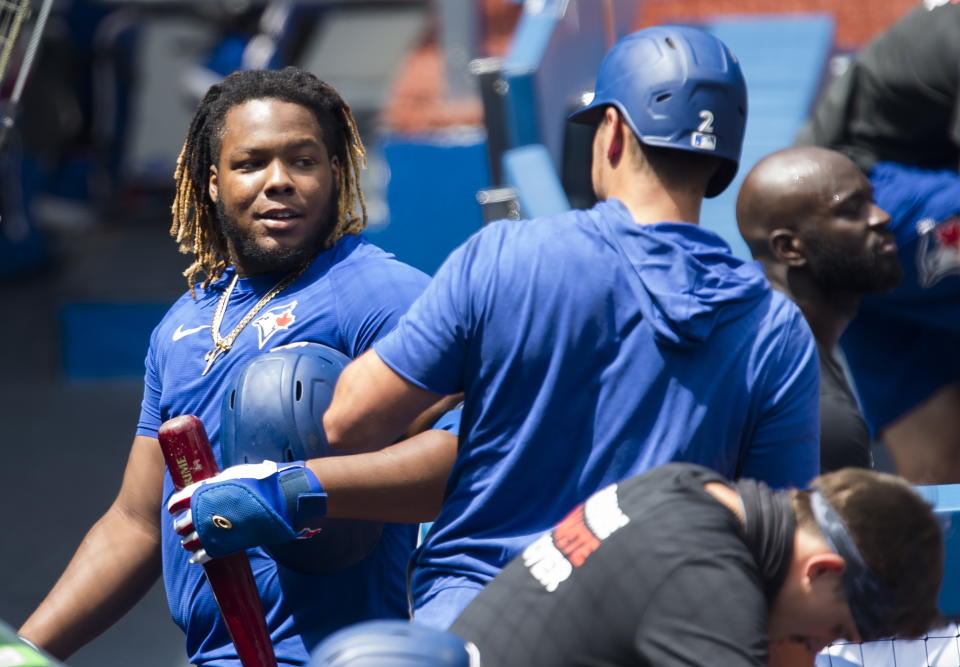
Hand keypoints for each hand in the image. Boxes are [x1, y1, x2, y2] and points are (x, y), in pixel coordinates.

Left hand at [167, 460, 326, 562]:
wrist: (277, 499)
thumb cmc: (258, 482)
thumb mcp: (232, 475)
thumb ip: (217, 484)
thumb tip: (210, 487)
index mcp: (203, 492)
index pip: (179, 501)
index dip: (174, 505)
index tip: (174, 508)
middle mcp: (203, 512)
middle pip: (182, 523)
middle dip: (180, 525)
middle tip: (181, 526)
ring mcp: (213, 530)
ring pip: (190, 540)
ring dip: (187, 542)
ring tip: (187, 542)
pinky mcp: (225, 545)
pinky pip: (204, 554)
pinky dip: (198, 557)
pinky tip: (194, 558)